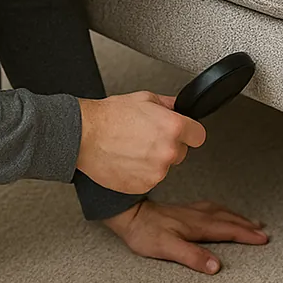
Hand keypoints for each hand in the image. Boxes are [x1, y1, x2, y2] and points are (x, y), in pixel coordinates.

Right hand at [77, 91, 205, 194]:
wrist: (83, 135)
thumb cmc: (109, 116)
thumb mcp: (143, 98)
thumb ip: (168, 104)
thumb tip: (178, 106)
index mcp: (173, 127)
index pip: (198, 135)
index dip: (189, 133)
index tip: (182, 133)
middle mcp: (168, 150)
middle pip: (181, 152)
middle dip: (169, 146)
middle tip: (147, 138)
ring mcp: (157, 171)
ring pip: (165, 167)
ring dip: (154, 161)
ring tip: (133, 148)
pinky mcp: (144, 185)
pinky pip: (150, 179)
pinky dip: (141, 173)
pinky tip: (127, 160)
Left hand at [103, 199, 268, 273]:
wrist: (129, 214)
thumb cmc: (145, 233)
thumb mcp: (167, 248)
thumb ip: (192, 256)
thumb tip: (216, 266)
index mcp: (197, 226)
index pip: (228, 230)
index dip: (246, 235)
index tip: (263, 239)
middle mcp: (197, 216)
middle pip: (228, 219)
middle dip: (247, 226)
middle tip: (264, 232)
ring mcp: (191, 211)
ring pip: (221, 212)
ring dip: (238, 217)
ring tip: (251, 221)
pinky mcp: (184, 210)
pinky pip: (212, 208)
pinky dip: (224, 211)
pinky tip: (222, 212)